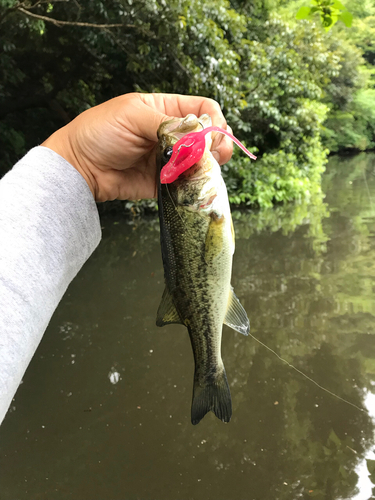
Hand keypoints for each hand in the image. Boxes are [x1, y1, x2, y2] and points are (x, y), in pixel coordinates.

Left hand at [42, 93, 232, 201]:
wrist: (79, 167)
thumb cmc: (99, 132)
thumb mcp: (133, 115)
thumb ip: (167, 124)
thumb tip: (198, 136)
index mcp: (165, 110)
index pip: (203, 108)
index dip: (213, 119)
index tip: (212, 134)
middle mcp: (172, 134)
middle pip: (208, 137)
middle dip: (216, 145)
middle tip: (214, 156)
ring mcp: (170, 159)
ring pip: (202, 162)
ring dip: (208, 166)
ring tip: (204, 170)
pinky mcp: (165, 182)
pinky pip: (186, 184)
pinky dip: (194, 185)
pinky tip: (192, 184)